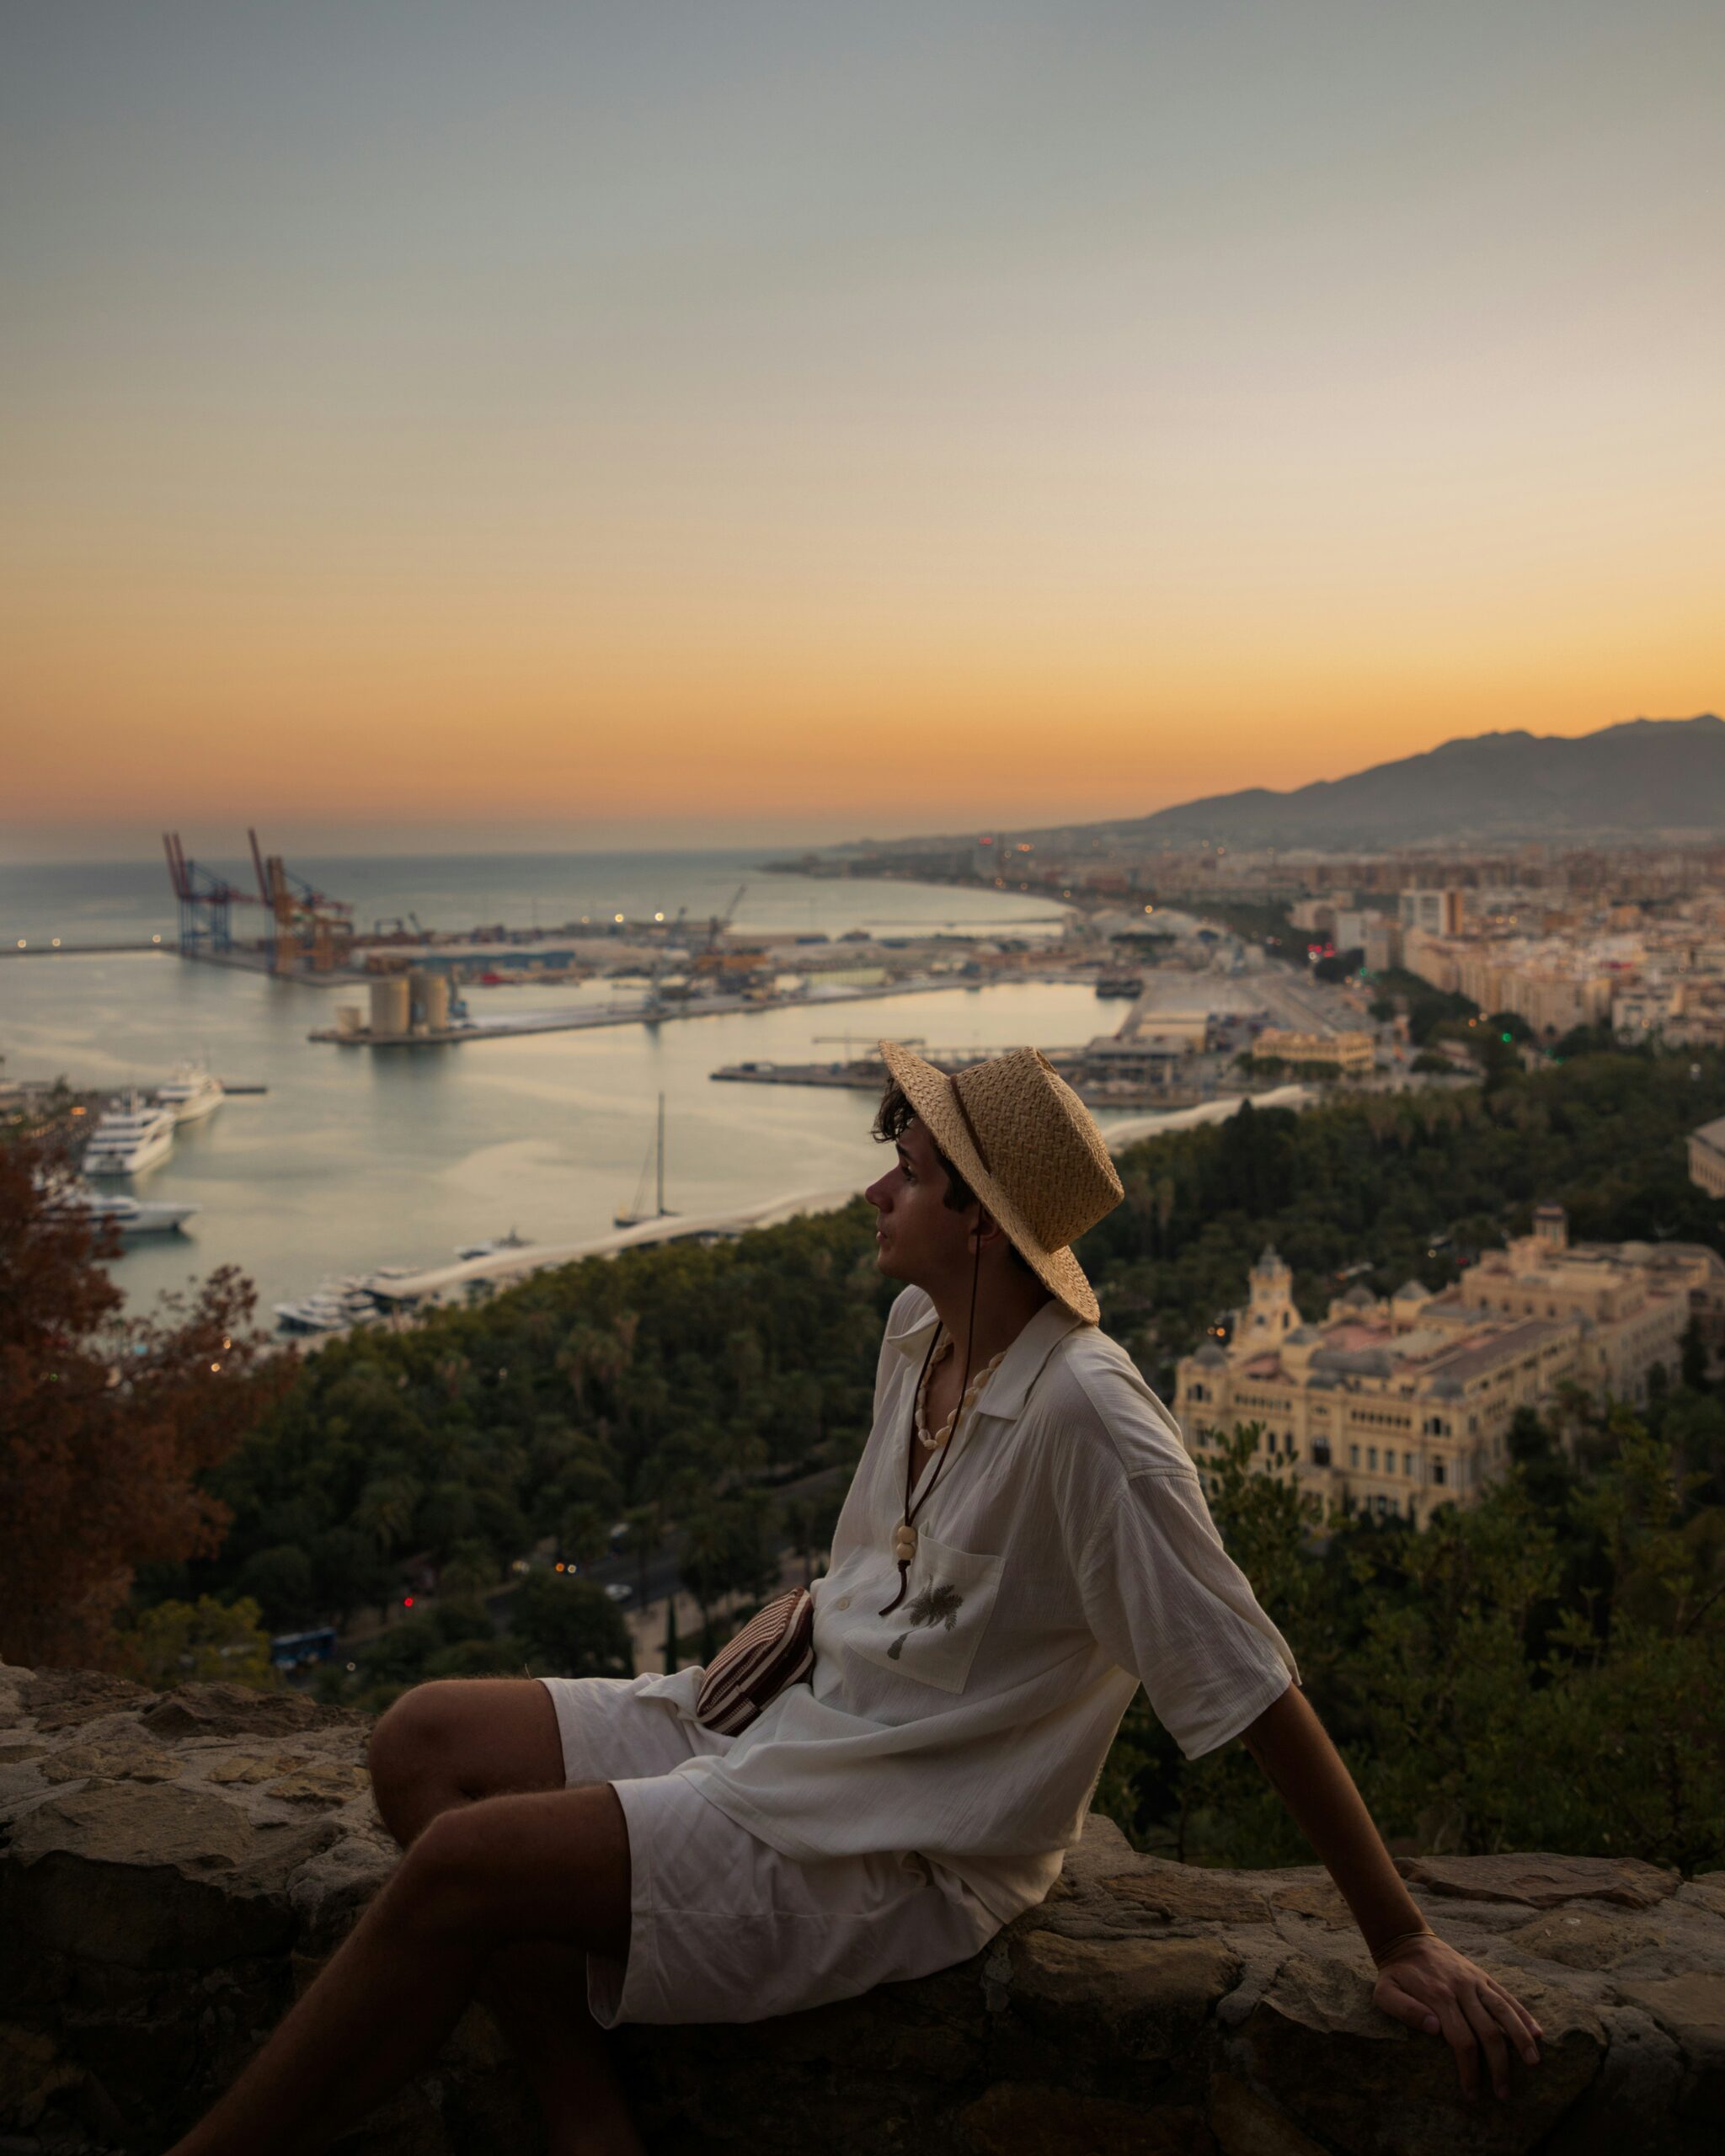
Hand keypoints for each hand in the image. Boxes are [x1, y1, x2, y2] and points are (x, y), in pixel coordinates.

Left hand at [1371, 1932, 1543, 2100]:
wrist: (1405, 1939)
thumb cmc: (1395, 1973)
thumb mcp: (1384, 1992)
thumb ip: (1405, 2011)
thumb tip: (1435, 2030)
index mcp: (1439, 1997)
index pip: (1462, 2041)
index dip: (1470, 2070)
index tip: (1472, 2094)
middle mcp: (1461, 1989)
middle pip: (1488, 2032)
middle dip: (1499, 2066)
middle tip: (1503, 2094)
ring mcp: (1475, 1981)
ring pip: (1504, 2011)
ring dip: (1520, 2039)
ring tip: (1534, 2063)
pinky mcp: (1482, 1976)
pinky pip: (1507, 1996)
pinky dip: (1523, 2014)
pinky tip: (1537, 2033)